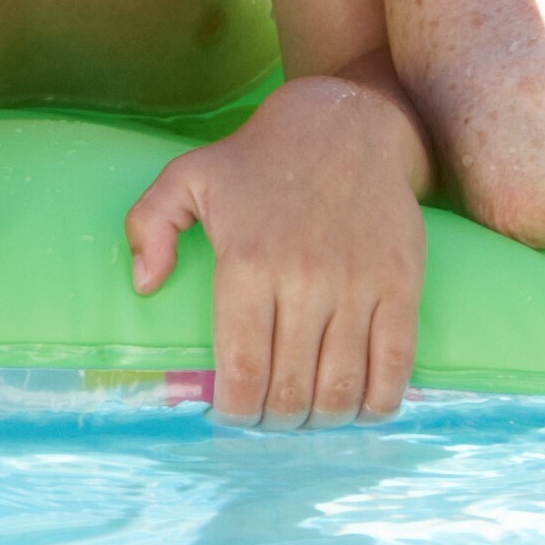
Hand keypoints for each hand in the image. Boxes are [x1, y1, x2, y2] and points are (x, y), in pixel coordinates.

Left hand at [121, 74, 428, 428]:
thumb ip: (148, 226)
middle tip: (269, 418)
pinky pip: (395, 363)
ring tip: (309, 415)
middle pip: (290, 389)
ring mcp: (357, 284)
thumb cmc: (258, 159)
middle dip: (276, 421)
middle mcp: (303, 280)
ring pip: (341, 387)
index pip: (242, 371)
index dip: (235, 411)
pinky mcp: (400, 283)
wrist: (343, 123)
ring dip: (323, 419)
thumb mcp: (186, 177)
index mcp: (246, 263)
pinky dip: (379, 402)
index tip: (232, 416)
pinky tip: (362, 409)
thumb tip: (144, 286)